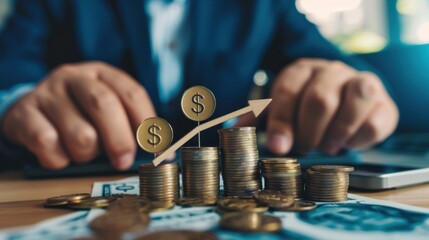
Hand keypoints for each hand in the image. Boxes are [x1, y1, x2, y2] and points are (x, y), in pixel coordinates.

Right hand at [2, 62, 155, 169]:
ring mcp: (47, 93)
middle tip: (123, 161)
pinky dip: (59, 159)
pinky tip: (59, 155)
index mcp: (101, 74)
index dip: (147, 122)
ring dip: (87, 154)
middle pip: (104, 104)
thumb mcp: (104, 113)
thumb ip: (130, 127)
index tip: (154, 148)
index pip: (132, 93)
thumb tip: (162, 154)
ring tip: (83, 152)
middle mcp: (74, 77)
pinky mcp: (23, 113)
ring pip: (80, 133)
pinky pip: (49, 144)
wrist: (29, 112)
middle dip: (120, 140)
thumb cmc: (78, 116)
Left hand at [266, 58, 398, 154]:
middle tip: (304, 147)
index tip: (278, 147)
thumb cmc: (307, 107)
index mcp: (301, 70)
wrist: (346, 100)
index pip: (287, 91)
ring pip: (355, 100)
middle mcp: (331, 70)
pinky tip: (347, 143)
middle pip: (320, 99)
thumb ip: (260, 118)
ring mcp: (361, 81)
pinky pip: (375, 121)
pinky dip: (358, 140)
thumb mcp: (282, 108)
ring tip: (326, 146)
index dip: (281, 121)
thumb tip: (233, 131)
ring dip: (336, 133)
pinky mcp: (383, 102)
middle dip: (309, 132)